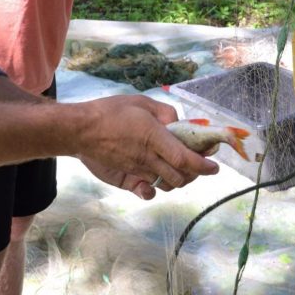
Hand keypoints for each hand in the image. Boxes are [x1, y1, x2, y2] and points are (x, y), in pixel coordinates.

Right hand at [74, 95, 218, 198]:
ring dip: (178, 179)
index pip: (185, 158)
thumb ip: (165, 112)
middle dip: (195, 172)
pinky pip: (147, 191)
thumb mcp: (141, 102)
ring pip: (168, 184)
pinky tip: (156, 181)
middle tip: (197, 161)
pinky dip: (156, 190)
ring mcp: (138, 170)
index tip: (215, 165)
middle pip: (181, 176)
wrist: (80, 130)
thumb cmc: (110, 111)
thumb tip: (179, 123)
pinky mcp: (126, 179)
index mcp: (154, 138)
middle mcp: (149, 158)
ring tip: (179, 168)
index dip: (203, 164)